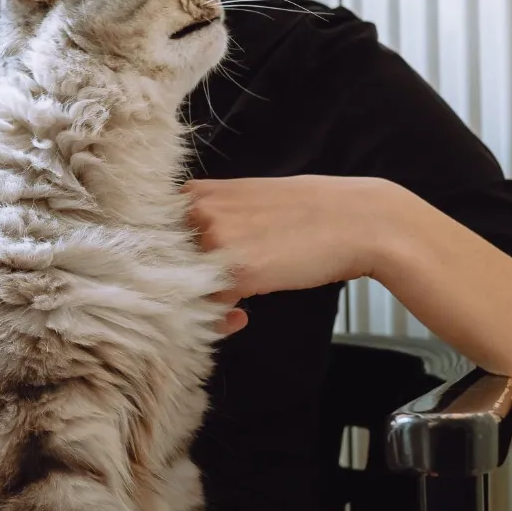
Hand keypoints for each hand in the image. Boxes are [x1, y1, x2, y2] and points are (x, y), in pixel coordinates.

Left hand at [183, 176, 400, 309]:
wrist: (357, 221)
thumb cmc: (308, 210)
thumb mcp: (249, 200)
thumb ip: (212, 218)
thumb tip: (185, 251)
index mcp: (199, 193)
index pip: (154, 234)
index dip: (163, 262)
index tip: (179, 277)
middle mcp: (199, 213)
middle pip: (162, 264)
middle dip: (181, 287)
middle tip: (209, 298)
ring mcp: (215, 242)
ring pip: (184, 287)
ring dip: (202, 304)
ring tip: (232, 307)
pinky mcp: (237, 273)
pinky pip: (210, 308)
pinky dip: (222, 318)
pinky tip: (242, 316)